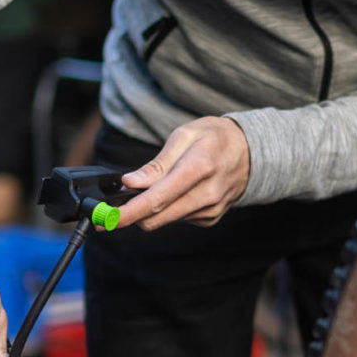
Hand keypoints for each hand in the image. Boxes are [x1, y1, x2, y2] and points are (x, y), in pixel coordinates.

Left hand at [115, 116, 249, 229]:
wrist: (250, 152)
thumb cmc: (214, 138)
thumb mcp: (184, 136)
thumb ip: (157, 164)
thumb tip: (130, 183)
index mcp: (199, 168)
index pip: (157, 198)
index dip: (128, 211)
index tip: (106, 218)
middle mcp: (207, 194)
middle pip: (157, 216)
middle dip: (132, 213)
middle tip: (117, 202)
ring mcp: (210, 210)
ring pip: (164, 220)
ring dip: (151, 209)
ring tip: (154, 187)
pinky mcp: (210, 219)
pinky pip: (176, 220)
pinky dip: (167, 209)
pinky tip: (175, 192)